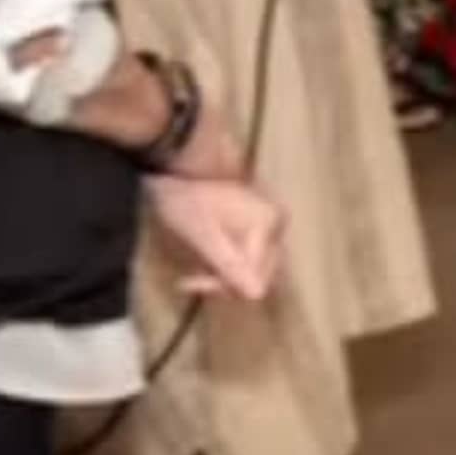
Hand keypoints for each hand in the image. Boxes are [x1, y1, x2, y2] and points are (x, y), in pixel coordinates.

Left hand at [145, 175, 284, 301]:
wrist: (179, 159)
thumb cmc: (189, 197)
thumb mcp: (203, 235)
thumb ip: (230, 265)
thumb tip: (257, 295)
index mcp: (267, 226)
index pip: (256, 279)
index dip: (223, 286)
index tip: (188, 281)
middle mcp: (277, 222)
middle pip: (260, 272)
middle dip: (226, 281)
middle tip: (191, 278)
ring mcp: (269, 217)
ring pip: (255, 262)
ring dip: (227, 271)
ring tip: (196, 266)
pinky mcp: (258, 216)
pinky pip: (250, 249)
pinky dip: (230, 257)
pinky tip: (207, 252)